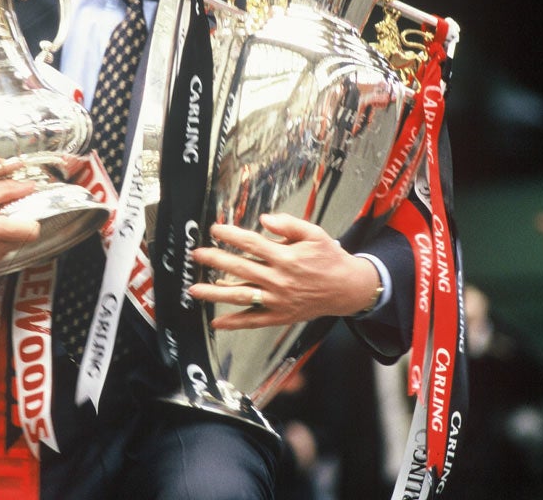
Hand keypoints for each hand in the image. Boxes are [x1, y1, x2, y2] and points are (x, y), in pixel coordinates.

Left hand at [187, 212, 379, 328]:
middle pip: (240, 268)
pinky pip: (253, 320)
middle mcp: (279, 280)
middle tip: (197, 254)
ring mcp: (278, 300)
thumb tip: (263, 219)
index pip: (251, 243)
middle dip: (215, 260)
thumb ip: (289, 224)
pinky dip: (234, 323)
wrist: (347, 289)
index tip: (214, 229)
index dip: (230, 235)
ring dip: (215, 292)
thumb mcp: (315, 234)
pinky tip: (217, 322)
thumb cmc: (329, 258)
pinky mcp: (280, 316)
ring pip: (241, 296)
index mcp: (286, 257)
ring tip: (194, 290)